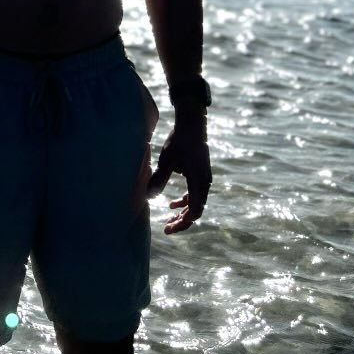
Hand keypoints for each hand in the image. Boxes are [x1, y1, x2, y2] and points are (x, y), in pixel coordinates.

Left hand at [146, 119, 211, 233]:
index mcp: (198, 181)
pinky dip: (185, 201)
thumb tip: (149, 197)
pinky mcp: (201, 174)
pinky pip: (195, 194)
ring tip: (169, 219)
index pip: (194, 211)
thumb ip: (159, 178)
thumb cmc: (179, 140)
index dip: (182, 223)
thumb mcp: (167, 159)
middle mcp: (205, 183)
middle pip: (196, 210)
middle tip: (167, 228)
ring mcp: (204, 179)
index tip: (168, 229)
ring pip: (196, 203)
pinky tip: (172, 203)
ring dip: (184, 212)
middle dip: (182, 221)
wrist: (192, 124)